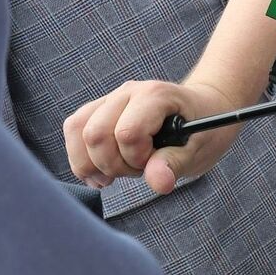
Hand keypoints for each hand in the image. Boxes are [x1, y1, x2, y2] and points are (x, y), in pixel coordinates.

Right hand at [63, 79, 239, 194]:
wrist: (203, 112)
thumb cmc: (202, 131)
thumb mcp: (199, 150)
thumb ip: (175, 164)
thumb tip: (158, 182)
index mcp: (155, 96)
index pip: (126, 133)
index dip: (137, 158)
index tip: (156, 162)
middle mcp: (128, 91)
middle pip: (94, 134)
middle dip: (113, 164)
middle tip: (139, 169)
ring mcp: (110, 98)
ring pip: (76, 130)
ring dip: (93, 162)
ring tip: (120, 171)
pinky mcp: (98, 110)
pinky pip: (73, 131)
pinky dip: (82, 158)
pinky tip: (104, 171)